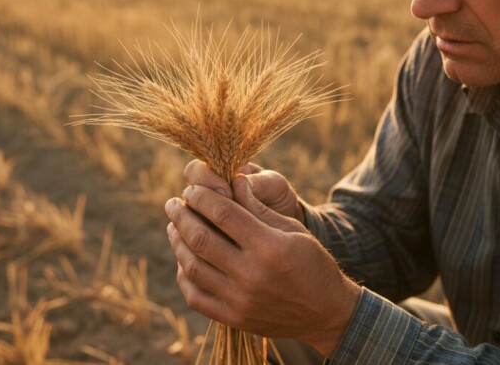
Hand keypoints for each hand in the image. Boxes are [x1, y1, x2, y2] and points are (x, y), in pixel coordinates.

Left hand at [165, 169, 360, 357]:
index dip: (201, 197)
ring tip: (174, 226)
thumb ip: (258, 208)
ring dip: (177, 242)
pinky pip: (195, 295)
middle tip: (172, 204)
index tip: (191, 190)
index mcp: (269, 247)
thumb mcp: (293, 228)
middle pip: (200, 238)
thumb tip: (231, 180)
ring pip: (192, 266)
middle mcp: (251, 275)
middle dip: (181, 215)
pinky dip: (183, 275)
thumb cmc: (311, 262)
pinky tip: (183, 258)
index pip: (222, 213)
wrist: (326, 312)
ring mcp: (240, 300)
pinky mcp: (234, 319)